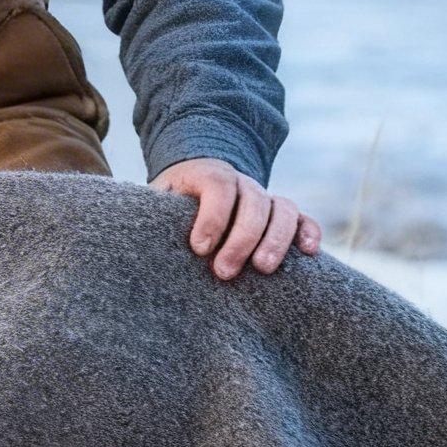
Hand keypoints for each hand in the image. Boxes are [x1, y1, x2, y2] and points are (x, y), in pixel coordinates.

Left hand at [151, 157, 321, 279]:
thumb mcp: (158, 200)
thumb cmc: (172, 201)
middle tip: (224, 272)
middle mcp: (241, 183)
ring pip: (282, 209)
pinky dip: (309, 232)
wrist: (196, 182)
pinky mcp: (282, 215)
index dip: (211, 217)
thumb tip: (137, 235)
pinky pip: (303, 218)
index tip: (199, 248)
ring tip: (263, 269)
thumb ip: (154, 212)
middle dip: (240, 239)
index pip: (217, 187)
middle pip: (252, 202)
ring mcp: (264, 197)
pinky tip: (308, 253)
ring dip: (275, 239)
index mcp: (208, 174)